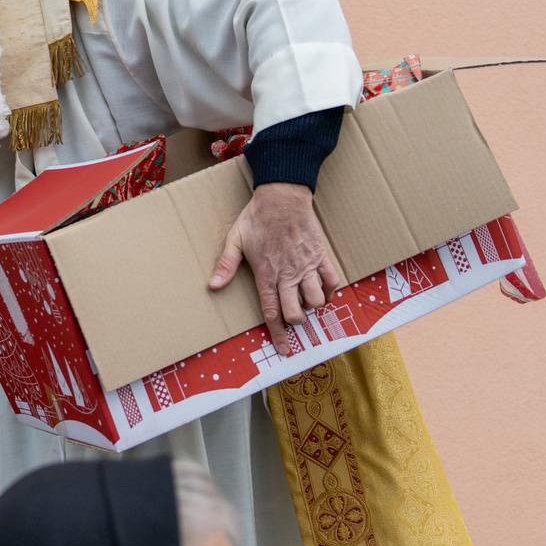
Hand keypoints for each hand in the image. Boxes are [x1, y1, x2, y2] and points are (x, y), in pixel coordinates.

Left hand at [209, 183, 343, 353]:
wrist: (282, 195)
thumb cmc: (256, 217)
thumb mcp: (234, 239)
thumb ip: (226, 265)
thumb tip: (213, 286)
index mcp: (266, 274)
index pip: (272, 312)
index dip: (278, 334)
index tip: (284, 350)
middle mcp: (288, 274)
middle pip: (296, 313)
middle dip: (294, 322)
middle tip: (292, 316)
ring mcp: (306, 265)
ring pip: (316, 300)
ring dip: (312, 306)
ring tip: (305, 300)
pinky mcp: (321, 255)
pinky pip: (332, 280)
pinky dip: (330, 290)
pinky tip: (322, 289)